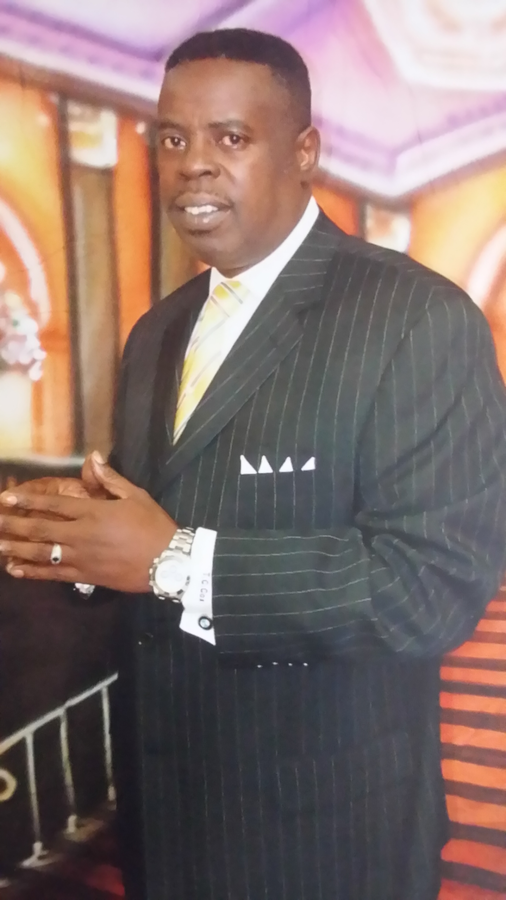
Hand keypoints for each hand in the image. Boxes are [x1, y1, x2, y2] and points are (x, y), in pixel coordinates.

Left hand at [0, 454, 176, 591]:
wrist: (169, 562)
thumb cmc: (153, 526)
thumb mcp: (135, 496)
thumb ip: (110, 479)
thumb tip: (93, 457)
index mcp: (93, 512)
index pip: (53, 504)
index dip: (28, 500)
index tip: (6, 497)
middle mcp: (81, 535)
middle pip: (40, 529)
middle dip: (14, 524)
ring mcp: (81, 558)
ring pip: (42, 552)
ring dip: (17, 548)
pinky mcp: (86, 577)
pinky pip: (54, 574)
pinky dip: (33, 572)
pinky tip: (16, 570)